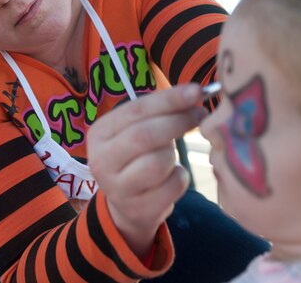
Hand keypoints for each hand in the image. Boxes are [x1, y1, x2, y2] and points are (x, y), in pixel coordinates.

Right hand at [87, 84, 205, 256]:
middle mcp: (101, 161)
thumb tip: (196, 93)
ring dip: (174, 154)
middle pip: (146, 135)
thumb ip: (159, 111)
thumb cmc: (137, 156)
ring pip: (160, 162)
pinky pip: (173, 185)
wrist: (126, 206)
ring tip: (169, 155)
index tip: (196, 91)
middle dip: (178, 121)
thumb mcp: (137, 130)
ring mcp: (117, 189)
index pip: (136, 109)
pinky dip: (180, 177)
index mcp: (99, 133)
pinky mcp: (139, 210)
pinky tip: (171, 177)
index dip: (169, 99)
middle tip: (200, 114)